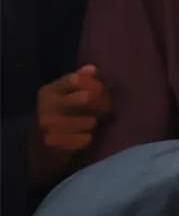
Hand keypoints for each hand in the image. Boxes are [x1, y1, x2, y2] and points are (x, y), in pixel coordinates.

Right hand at [29, 65, 111, 182]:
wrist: (36, 145)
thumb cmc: (59, 114)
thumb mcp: (65, 94)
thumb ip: (81, 80)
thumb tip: (92, 69)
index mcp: (50, 90)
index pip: (76, 79)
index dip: (94, 84)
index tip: (101, 91)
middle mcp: (46, 105)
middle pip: (86, 97)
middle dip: (101, 103)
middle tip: (106, 109)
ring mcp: (48, 124)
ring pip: (89, 121)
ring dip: (93, 122)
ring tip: (91, 123)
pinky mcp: (53, 142)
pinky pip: (84, 139)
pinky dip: (87, 138)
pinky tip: (85, 137)